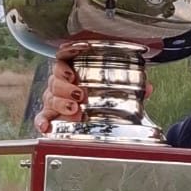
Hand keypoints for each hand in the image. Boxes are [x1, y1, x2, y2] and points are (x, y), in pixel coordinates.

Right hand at [33, 54, 152, 135]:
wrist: (95, 116)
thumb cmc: (100, 96)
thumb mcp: (116, 90)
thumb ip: (131, 88)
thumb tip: (149, 87)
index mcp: (74, 72)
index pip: (62, 63)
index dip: (64, 68)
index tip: (72, 74)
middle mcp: (61, 85)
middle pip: (55, 82)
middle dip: (66, 89)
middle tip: (79, 96)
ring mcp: (55, 101)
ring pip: (50, 98)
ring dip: (60, 104)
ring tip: (74, 110)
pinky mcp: (50, 117)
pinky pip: (41, 118)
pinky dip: (42, 122)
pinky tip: (47, 127)